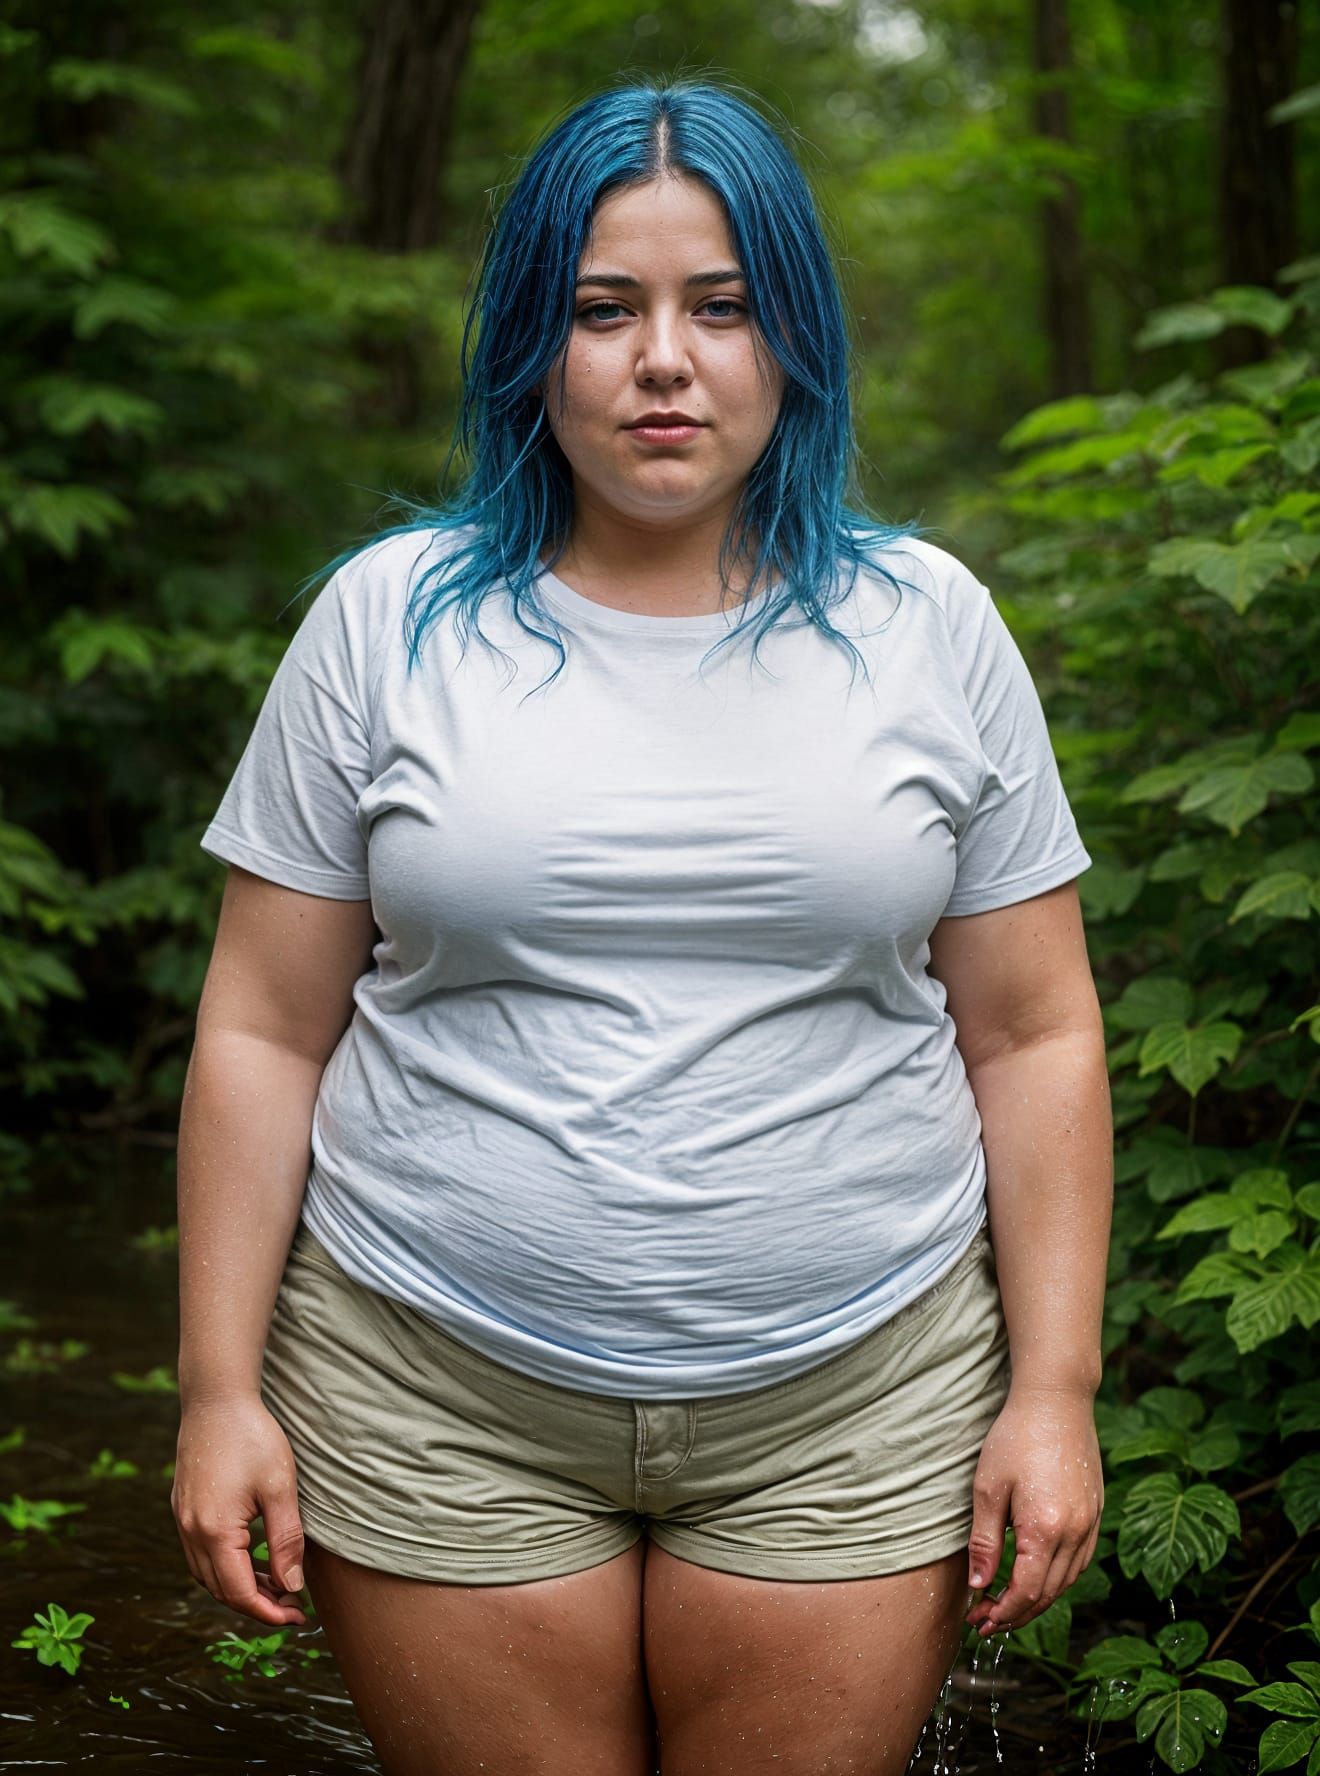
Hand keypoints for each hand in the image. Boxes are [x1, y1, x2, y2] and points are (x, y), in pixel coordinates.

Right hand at [171, 1393, 308, 1626]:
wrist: (216, 1399)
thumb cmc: (253, 1437)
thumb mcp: (279, 1488)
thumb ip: (286, 1541)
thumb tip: (293, 1586)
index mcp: (214, 1532)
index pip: (239, 1593)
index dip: (268, 1612)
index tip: (298, 1618)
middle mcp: (191, 1532)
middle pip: (221, 1590)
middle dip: (257, 1604)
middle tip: (294, 1605)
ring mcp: (182, 1520)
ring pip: (208, 1575)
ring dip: (240, 1587)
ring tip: (278, 1584)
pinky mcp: (183, 1508)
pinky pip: (201, 1554)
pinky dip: (226, 1566)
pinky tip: (252, 1558)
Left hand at [964, 1383, 1102, 1636]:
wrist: (1057, 1401)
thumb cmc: (1016, 1438)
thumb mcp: (988, 1488)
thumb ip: (984, 1542)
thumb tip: (979, 1586)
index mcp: (1046, 1529)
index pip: (1026, 1592)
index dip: (1002, 1613)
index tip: (979, 1619)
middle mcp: (1076, 1533)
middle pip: (1048, 1594)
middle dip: (1016, 1614)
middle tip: (986, 1621)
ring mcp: (1091, 1524)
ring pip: (1067, 1582)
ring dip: (1037, 1600)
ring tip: (1007, 1605)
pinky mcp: (1096, 1513)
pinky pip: (1079, 1561)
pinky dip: (1057, 1578)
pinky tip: (1037, 1576)